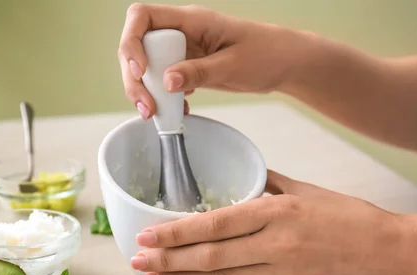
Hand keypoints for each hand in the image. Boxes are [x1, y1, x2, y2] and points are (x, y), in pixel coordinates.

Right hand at [118, 4, 294, 118]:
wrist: (284, 64)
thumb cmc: (267, 54)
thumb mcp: (232, 65)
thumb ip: (198, 72)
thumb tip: (167, 82)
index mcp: (190, 20)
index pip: (142, 17)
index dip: (132, 42)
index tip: (141, 71)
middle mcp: (181, 33)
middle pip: (138, 47)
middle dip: (134, 78)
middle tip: (146, 106)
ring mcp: (184, 51)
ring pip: (149, 67)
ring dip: (146, 91)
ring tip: (154, 114)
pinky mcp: (189, 68)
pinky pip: (165, 81)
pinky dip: (165, 98)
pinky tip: (177, 112)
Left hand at [131, 170, 413, 274]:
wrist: (392, 253)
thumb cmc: (349, 218)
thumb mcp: (307, 190)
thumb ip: (268, 183)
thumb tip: (241, 176)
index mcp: (278, 211)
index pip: (215, 223)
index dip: (176, 232)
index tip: (148, 236)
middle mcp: (276, 244)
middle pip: (210, 256)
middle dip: (167, 260)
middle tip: (136, 263)